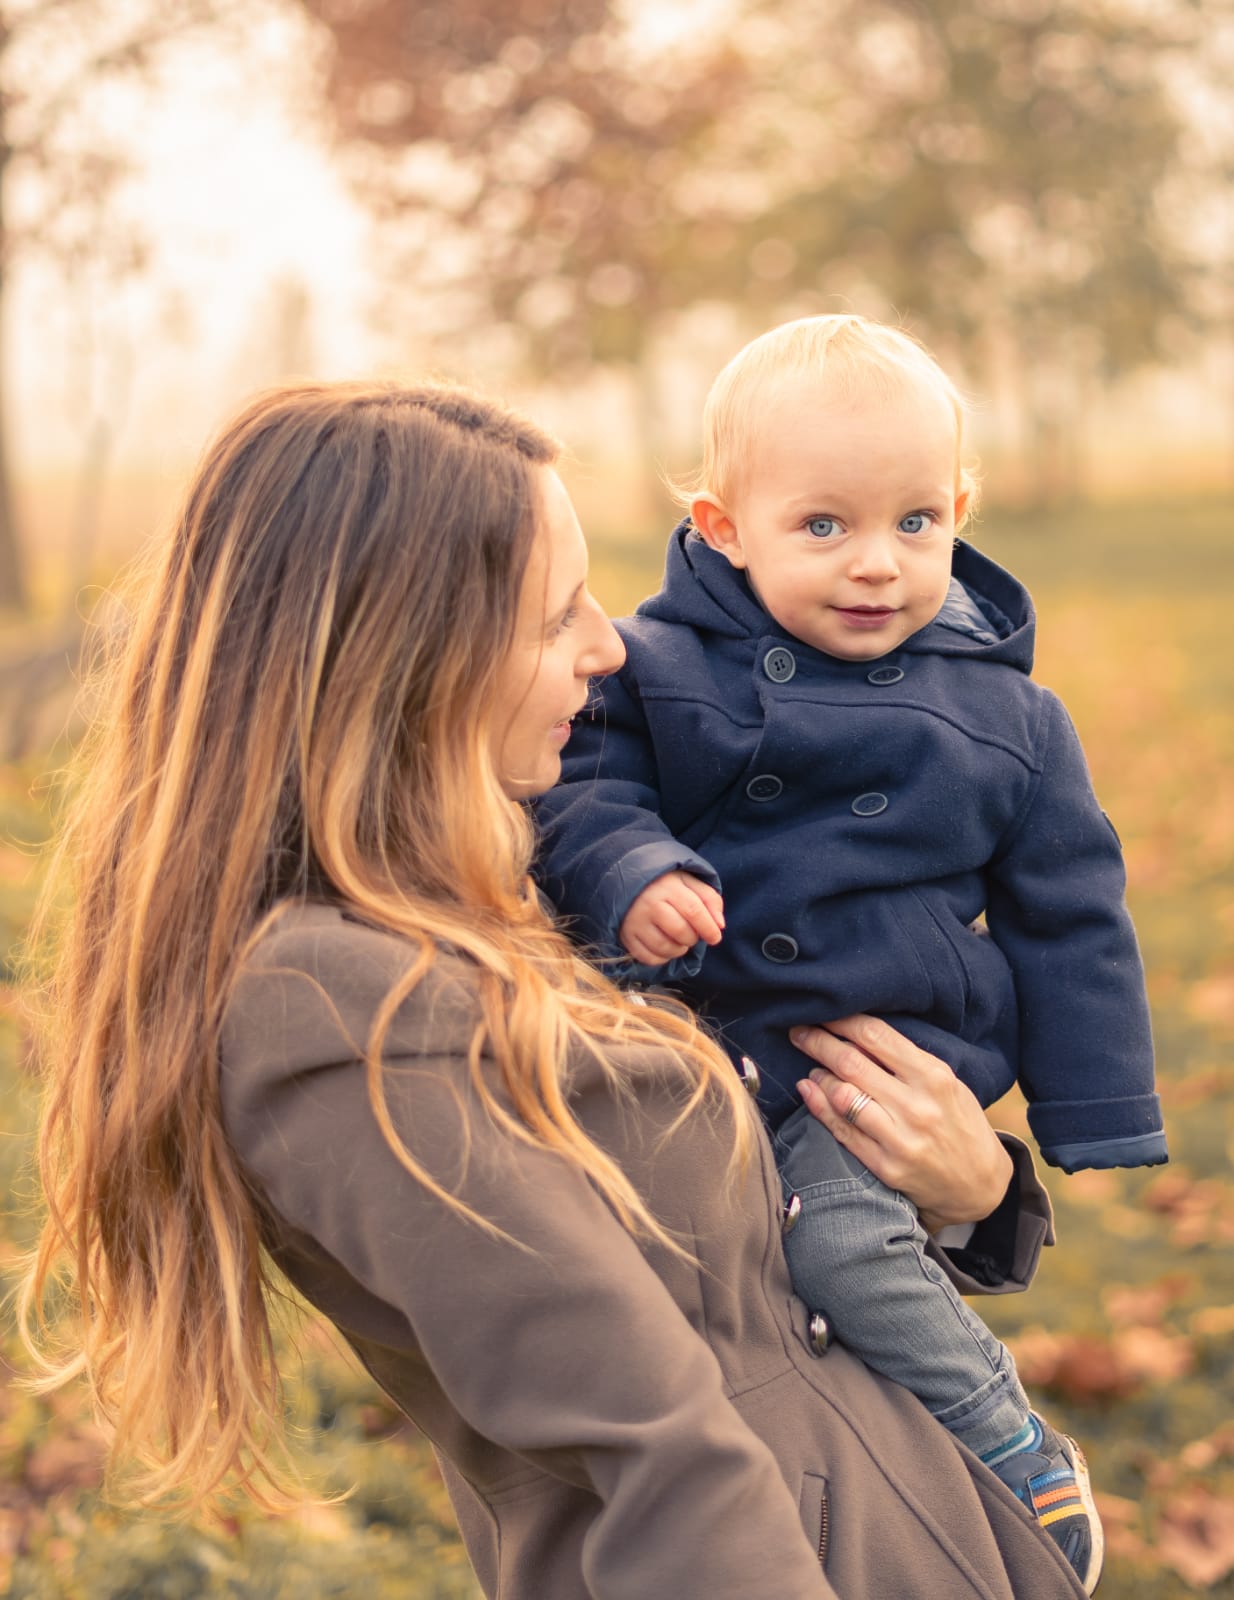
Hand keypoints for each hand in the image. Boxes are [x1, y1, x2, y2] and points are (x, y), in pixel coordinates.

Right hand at [619, 872, 724, 965]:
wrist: (627, 881)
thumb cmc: (663, 883)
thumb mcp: (688, 881)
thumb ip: (709, 899)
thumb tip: (720, 926)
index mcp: (668, 887)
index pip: (693, 911)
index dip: (708, 928)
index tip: (715, 937)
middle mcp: (649, 904)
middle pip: (680, 931)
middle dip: (693, 938)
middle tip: (692, 934)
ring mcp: (635, 921)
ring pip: (664, 947)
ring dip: (679, 950)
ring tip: (680, 941)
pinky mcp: (626, 936)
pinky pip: (648, 957)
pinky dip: (662, 958)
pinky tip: (666, 948)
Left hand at [791, 1015, 1013, 1231]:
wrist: (980, 1185)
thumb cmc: (959, 1122)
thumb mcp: (946, 1083)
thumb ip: (905, 1061)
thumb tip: (854, 1035)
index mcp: (934, 1077)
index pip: (876, 1036)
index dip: (841, 1020)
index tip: (822, 1012)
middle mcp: (917, 1106)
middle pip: (852, 1063)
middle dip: (818, 1041)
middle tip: (798, 1030)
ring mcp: (901, 1140)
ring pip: (843, 1096)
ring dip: (818, 1075)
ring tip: (811, 1066)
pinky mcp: (886, 1167)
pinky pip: (842, 1131)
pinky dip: (818, 1107)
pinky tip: (808, 1091)